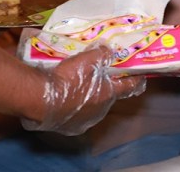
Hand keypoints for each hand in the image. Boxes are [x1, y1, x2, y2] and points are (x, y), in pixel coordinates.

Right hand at [22, 46, 146, 135]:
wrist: (40, 99)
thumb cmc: (67, 79)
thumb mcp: (87, 59)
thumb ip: (102, 54)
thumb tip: (109, 51)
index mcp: (109, 95)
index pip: (131, 86)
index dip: (136, 78)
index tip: (139, 73)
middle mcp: (101, 111)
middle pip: (109, 96)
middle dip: (106, 86)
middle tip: (98, 74)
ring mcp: (86, 122)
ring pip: (93, 107)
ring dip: (90, 97)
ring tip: (78, 86)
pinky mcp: (70, 128)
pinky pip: (78, 116)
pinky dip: (75, 107)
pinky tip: (66, 99)